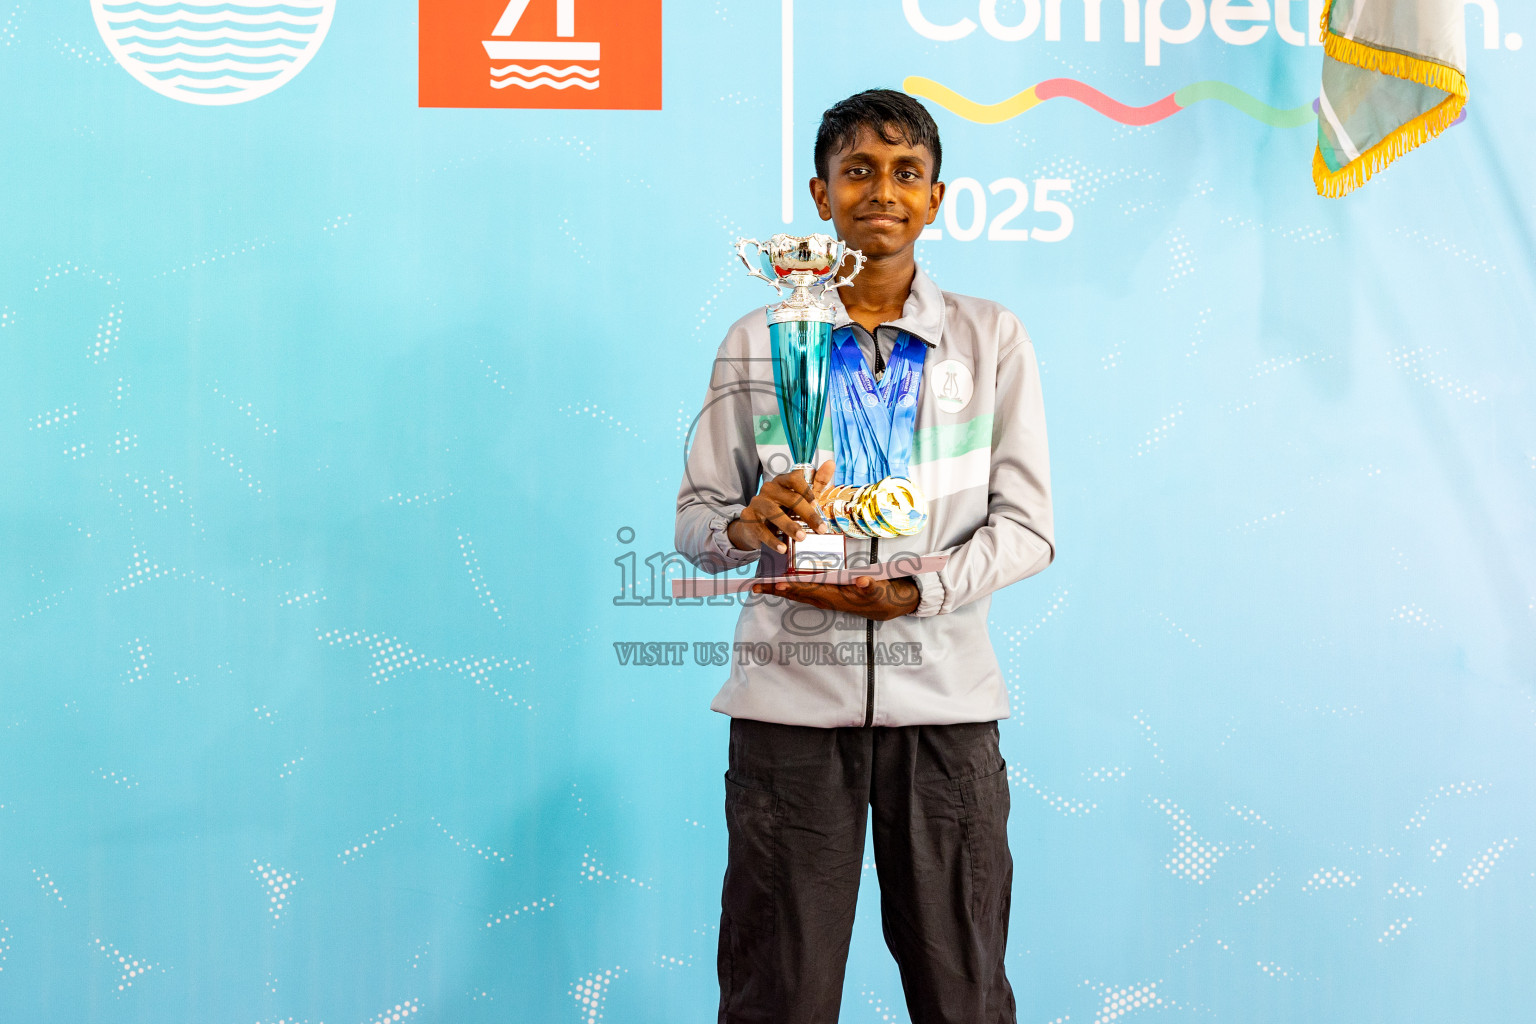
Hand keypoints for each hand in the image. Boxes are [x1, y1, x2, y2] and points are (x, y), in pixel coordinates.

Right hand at [727, 460, 835, 553]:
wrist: (754, 526)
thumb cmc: (782, 510)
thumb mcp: (800, 497)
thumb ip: (816, 483)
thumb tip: (831, 463)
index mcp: (782, 482)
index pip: (795, 478)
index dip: (806, 489)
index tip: (816, 503)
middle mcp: (768, 489)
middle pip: (790, 498)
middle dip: (807, 514)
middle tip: (821, 529)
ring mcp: (757, 503)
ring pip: (774, 513)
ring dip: (790, 526)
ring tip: (802, 538)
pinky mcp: (748, 518)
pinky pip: (761, 529)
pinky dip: (772, 540)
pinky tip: (783, 548)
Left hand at [753, 575, 920, 620]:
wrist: (883, 606)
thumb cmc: (880, 595)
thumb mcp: (880, 590)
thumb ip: (871, 586)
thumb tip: (863, 582)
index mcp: (836, 596)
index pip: (811, 590)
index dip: (794, 587)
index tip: (778, 584)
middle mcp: (826, 599)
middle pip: (797, 593)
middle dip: (776, 590)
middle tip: (755, 586)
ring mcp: (824, 598)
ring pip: (798, 593)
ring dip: (778, 589)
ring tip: (759, 585)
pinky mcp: (825, 594)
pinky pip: (803, 591)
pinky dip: (789, 587)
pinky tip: (778, 582)